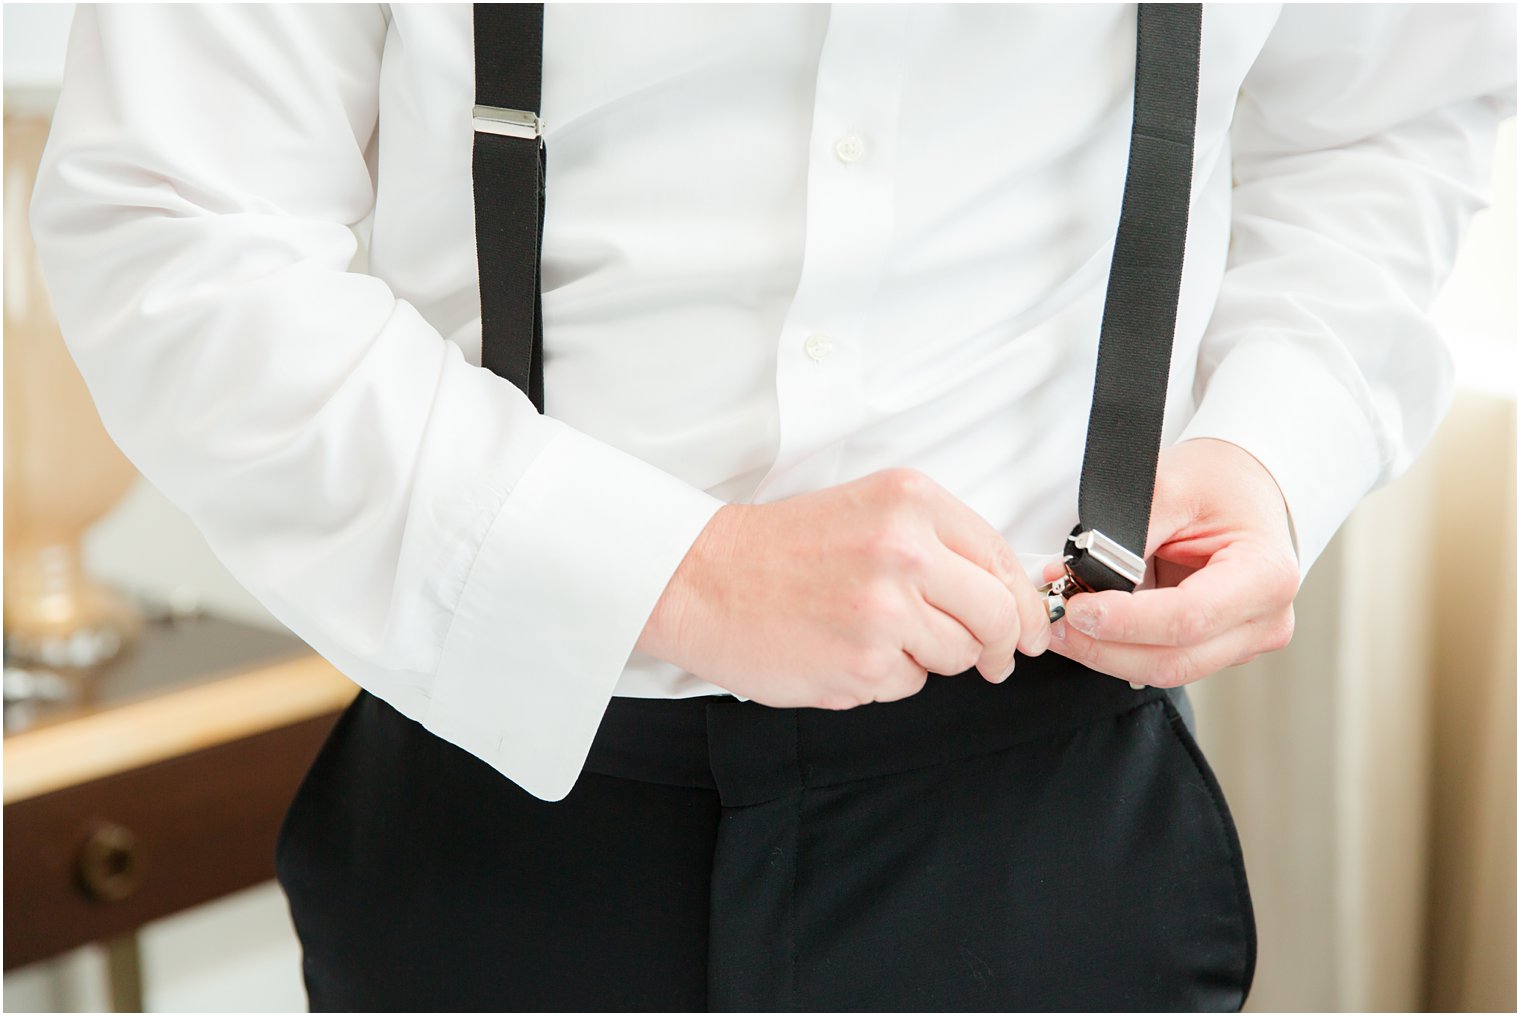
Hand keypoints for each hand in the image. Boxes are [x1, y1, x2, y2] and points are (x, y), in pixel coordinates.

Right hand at [637, 468, 1051, 709]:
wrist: (703, 579)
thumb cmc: (782, 548)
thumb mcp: (869, 511)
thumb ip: (939, 543)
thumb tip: (1008, 596)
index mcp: (910, 502)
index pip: (1001, 559)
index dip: (1023, 604)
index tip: (1028, 628)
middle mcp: (904, 552)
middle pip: (996, 616)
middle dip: (1000, 645)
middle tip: (992, 657)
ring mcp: (885, 612)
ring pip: (956, 656)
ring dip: (929, 656)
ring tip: (876, 633)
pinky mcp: (863, 665)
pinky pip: (909, 684)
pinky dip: (887, 677)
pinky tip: (846, 650)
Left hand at [1041, 438, 1299, 686]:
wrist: (1242, 485)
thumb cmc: (1216, 481)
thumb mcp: (1171, 486)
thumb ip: (1128, 532)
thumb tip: (1073, 573)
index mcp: (1265, 576)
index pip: (1188, 617)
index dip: (1125, 621)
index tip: (1077, 608)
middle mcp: (1264, 620)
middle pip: (1174, 659)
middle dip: (1103, 647)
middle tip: (1054, 623)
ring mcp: (1244, 642)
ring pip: (1164, 670)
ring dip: (1104, 653)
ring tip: (1062, 626)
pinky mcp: (1219, 650)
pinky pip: (1163, 662)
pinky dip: (1119, 650)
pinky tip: (1088, 631)